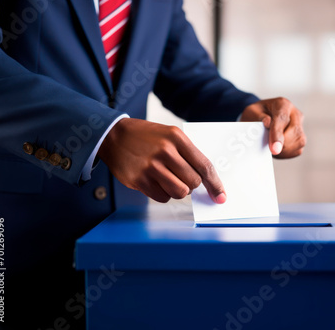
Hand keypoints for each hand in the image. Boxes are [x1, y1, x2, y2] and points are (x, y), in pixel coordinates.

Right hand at [98, 118, 225, 203]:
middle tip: (182, 177)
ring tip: (169, 179)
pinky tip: (155, 182)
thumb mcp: (170, 135)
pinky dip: (163, 194)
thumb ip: (188, 154)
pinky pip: (162, 197)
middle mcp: (165, 151)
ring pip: (180, 192)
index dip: (215, 184)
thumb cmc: (146, 137)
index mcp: (177, 138)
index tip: (220, 196)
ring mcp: (151, 166)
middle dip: (192, 185)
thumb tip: (207, 180)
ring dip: (178, 190)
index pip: (204, 165)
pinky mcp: (139, 180)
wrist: (114, 136)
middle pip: (193, 182)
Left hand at [240, 97, 305, 157]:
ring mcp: (300, 125)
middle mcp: (294, 113)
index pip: (282, 119)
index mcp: (282, 104)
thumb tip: (268, 123)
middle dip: (282, 144)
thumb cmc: (256, 115)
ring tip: (271, 149)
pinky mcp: (300, 138)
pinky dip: (286, 153)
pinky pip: (297, 149)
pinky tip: (277, 151)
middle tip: (269, 150)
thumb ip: (259, 117)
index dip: (277, 134)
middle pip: (295, 131)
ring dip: (285, 150)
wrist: (261, 118)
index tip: (274, 148)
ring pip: (299, 141)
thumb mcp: (251, 112)